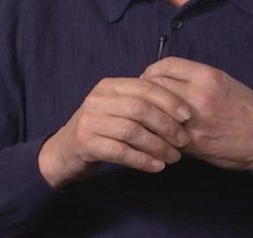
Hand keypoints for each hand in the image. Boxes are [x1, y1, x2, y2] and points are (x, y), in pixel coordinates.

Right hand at [38, 77, 191, 188]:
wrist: (65, 150)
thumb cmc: (101, 128)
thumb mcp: (117, 107)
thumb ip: (141, 102)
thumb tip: (181, 108)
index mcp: (109, 86)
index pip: (145, 87)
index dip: (169, 100)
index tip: (187, 116)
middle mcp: (98, 100)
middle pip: (140, 108)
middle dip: (167, 125)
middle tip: (183, 140)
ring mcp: (90, 121)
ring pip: (132, 131)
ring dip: (158, 145)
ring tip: (174, 156)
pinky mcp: (86, 144)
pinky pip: (121, 152)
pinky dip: (142, 160)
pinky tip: (157, 166)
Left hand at [141, 57, 252, 171]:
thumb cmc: (247, 109)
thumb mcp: (224, 82)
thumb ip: (194, 78)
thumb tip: (164, 79)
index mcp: (207, 76)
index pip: (165, 65)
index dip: (152, 71)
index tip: (149, 78)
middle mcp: (198, 94)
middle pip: (155, 85)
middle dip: (146, 91)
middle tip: (144, 98)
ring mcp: (194, 119)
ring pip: (156, 110)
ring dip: (149, 112)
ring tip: (150, 115)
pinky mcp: (192, 142)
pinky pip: (164, 132)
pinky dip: (158, 130)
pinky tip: (160, 131)